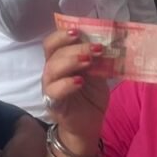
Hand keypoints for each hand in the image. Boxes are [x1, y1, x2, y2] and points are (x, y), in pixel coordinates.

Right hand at [42, 28, 109, 148]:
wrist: (89, 125)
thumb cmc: (90, 97)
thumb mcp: (97, 75)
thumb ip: (98, 61)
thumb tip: (107, 43)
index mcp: (60, 61)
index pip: (52, 43)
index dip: (62, 35)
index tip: (78, 31)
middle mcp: (51, 72)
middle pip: (54, 53)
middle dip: (76, 47)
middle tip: (96, 48)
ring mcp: (50, 88)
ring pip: (51, 69)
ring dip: (71, 61)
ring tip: (89, 61)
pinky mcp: (53, 104)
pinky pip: (54, 91)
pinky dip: (67, 84)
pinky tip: (80, 81)